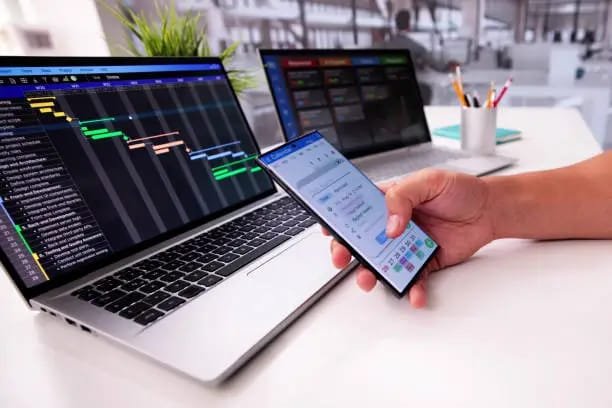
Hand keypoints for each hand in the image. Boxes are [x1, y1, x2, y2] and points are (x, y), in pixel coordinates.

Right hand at [326, 169, 494, 307]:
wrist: (490, 210)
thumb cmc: (459, 190)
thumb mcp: (429, 181)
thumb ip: (404, 197)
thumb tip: (390, 224)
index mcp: (388, 201)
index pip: (356, 209)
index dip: (339, 219)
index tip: (329, 229)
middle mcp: (393, 225)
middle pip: (362, 240)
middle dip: (346, 251)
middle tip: (342, 257)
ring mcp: (406, 245)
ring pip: (381, 264)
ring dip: (371, 274)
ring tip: (369, 279)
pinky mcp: (424, 262)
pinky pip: (412, 279)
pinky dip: (411, 289)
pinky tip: (413, 293)